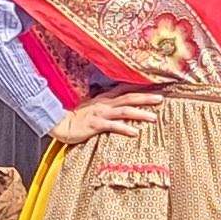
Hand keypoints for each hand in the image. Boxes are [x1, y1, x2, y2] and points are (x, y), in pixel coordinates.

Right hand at [47, 91, 163, 145]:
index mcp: (105, 98)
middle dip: (146, 98)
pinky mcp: (95, 125)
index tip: (155, 86)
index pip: (125, 90)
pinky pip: (112, 126)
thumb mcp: (92, 106)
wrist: (59, 123)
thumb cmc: (76, 117)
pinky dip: (125, 129)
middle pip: (129, 98)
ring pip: (124, 111)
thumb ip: (106, 103)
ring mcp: (100, 113)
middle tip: (161, 98)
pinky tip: (135, 132)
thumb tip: (119, 103)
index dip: (140, 87)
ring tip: (153, 117)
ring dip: (140, 113)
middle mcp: (105, 104)